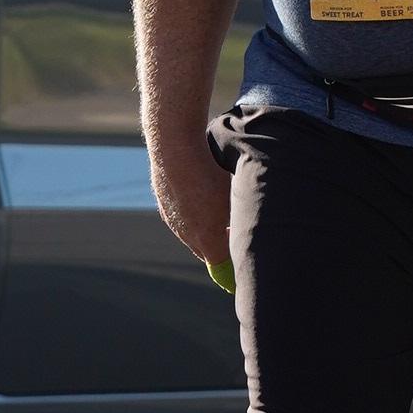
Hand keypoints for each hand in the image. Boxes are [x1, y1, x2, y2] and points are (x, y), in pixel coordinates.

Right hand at [153, 140, 233, 266]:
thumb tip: (248, 225)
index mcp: (207, 237)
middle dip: (221, 248)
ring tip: (220, 212)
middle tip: (235, 238)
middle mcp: (187, 235)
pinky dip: (193, 214)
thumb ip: (240, 216)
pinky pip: (181, 220)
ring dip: (206, 230)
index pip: (221, 264)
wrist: (175, 148)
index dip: (232, 265)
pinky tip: (202, 196)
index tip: (242, 263)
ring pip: (192, 235)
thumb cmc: (212, 170)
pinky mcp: (164, 207)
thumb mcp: (234, 195)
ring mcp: (172, 222)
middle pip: (206, 252)